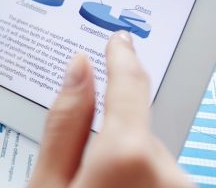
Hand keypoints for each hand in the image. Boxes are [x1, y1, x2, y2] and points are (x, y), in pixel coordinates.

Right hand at [29, 31, 192, 187]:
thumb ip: (65, 122)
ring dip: (126, 167)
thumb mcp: (48, 182)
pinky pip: (160, 176)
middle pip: (134, 130)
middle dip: (111, 140)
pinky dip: (140, 181)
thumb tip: (79, 69)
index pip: (128, 84)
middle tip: (82, 173)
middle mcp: (167, 171)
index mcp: (126, 155)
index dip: (120, 57)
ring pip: (147, 155)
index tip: (119, 40)